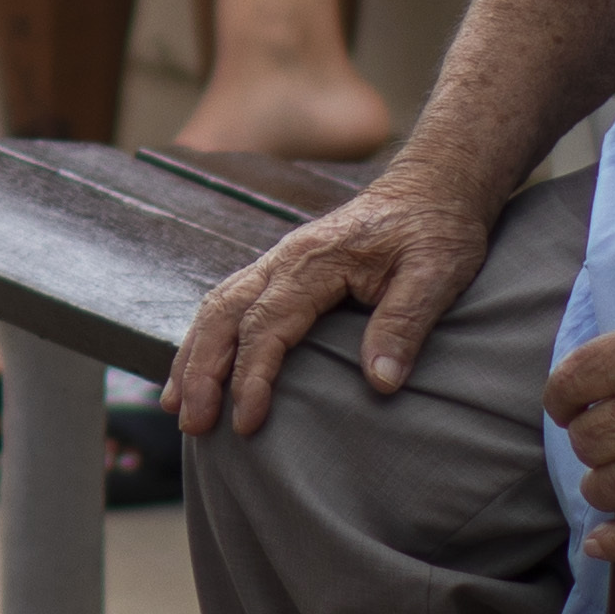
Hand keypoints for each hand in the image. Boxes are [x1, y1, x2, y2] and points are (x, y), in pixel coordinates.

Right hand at [168, 176, 505, 433]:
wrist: (433, 186)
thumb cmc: (437, 230)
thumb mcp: (437, 273)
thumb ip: (405, 323)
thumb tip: (380, 383)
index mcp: (315, 261)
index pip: (267, 324)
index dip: (252, 376)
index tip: (247, 422)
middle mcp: (284, 260)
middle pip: (224, 317)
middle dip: (202, 373)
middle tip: (193, 427)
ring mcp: (278, 263)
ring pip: (216, 309)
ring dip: (193, 358)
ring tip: (177, 408)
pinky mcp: (282, 271)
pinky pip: (229, 303)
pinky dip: (206, 339)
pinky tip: (198, 369)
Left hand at [541, 297, 614, 561]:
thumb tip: (609, 381)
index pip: (568, 385)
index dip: (563, 398)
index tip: (572, 403)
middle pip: (585, 441)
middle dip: (592, 438)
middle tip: (614, 437)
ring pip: (603, 486)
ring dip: (606, 481)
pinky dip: (613, 543)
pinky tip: (599, 544)